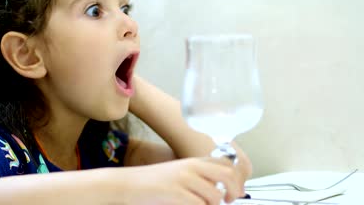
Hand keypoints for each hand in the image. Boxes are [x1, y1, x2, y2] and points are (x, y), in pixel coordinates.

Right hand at [124, 157, 244, 204]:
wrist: (128, 184)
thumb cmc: (152, 182)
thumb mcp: (178, 173)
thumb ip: (197, 177)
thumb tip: (218, 190)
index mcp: (193, 162)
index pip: (225, 164)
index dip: (235, 180)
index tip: (234, 192)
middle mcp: (191, 167)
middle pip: (227, 175)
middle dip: (232, 191)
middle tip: (228, 201)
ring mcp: (184, 179)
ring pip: (214, 196)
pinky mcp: (175, 193)